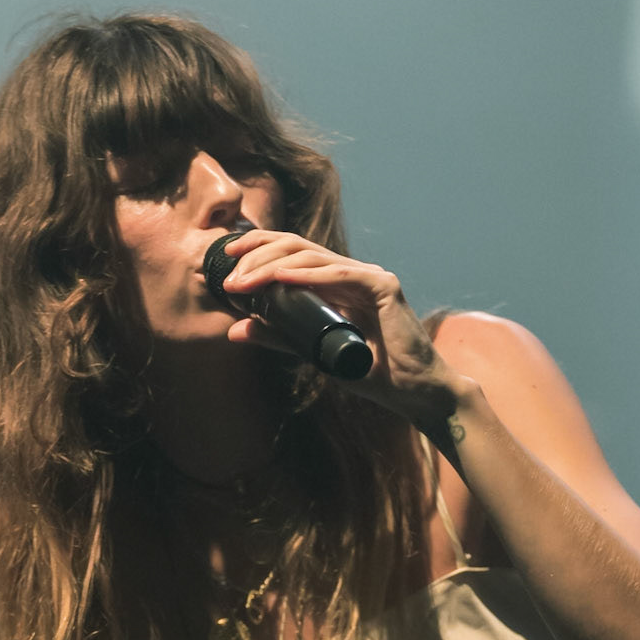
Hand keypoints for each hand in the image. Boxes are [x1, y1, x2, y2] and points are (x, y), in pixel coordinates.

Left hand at [218, 227, 466, 420]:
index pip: (293, 253)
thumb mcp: (313, 351)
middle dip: (258, 255)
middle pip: (298, 248)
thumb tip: (235, 330)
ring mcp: (369, 276)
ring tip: (244, 282)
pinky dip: (308, 276)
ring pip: (313, 259)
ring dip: (273, 267)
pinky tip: (281, 279)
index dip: (259, 248)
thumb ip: (279, 337)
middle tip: (230, 275)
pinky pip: (339, 275)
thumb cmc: (370, 372)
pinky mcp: (383, 287)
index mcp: (336, 282)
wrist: (412, 391)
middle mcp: (352, 272)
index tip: (227, 259)